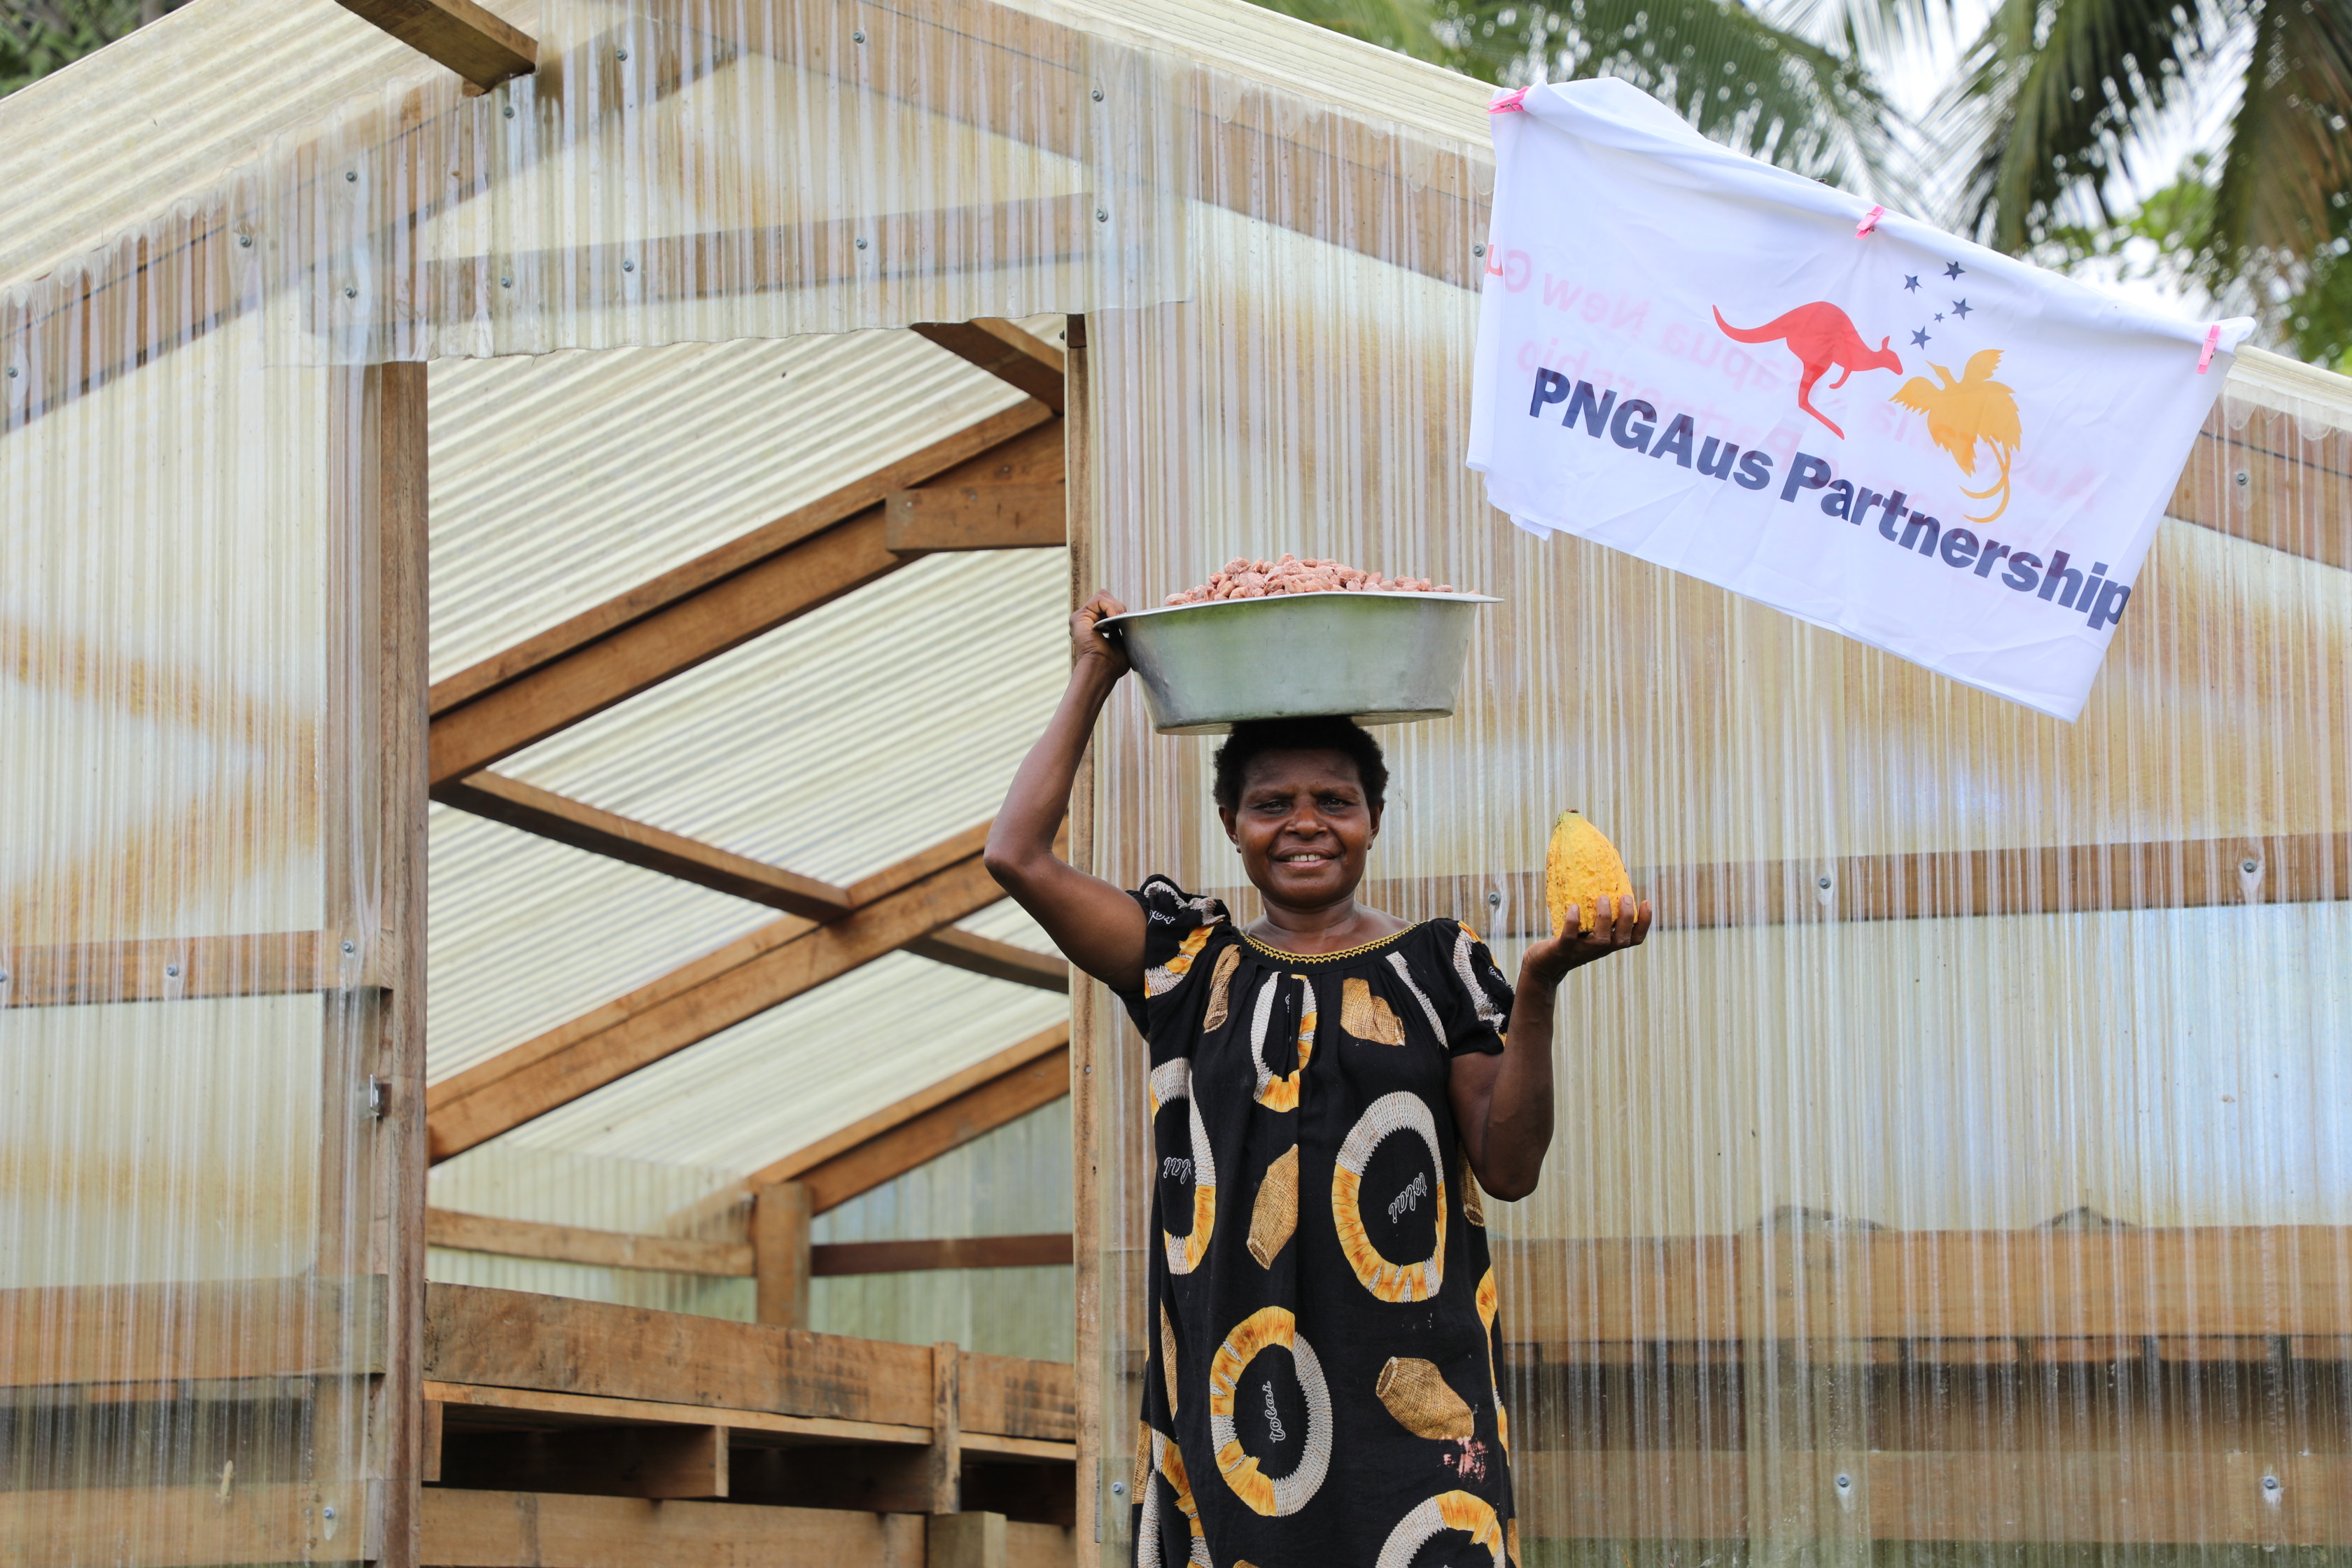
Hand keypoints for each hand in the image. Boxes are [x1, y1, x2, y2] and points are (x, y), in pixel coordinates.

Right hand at [1071, 590, 1130, 677]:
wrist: (1103, 668)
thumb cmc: (1114, 662)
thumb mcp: (1123, 640)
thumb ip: (1123, 627)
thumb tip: (1130, 617)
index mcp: (1096, 625)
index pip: (1111, 605)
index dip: (1121, 610)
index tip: (1126, 623)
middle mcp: (1087, 620)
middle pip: (1106, 598)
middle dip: (1118, 606)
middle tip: (1123, 619)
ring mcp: (1081, 618)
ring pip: (1103, 596)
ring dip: (1115, 606)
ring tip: (1118, 619)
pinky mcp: (1078, 617)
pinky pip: (1098, 599)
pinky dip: (1109, 606)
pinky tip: (1113, 617)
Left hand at [1519, 894, 1652, 988]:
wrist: (1544, 965)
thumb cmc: (1569, 940)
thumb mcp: (1587, 929)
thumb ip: (1597, 913)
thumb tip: (1602, 879)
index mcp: (1608, 943)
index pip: (1635, 938)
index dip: (1644, 922)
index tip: (1646, 902)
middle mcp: (1599, 950)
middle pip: (1622, 939)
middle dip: (1626, 918)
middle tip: (1625, 897)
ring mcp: (1581, 951)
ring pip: (1601, 940)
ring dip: (1604, 917)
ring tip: (1602, 897)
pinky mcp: (1562, 950)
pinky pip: (1569, 936)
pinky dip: (1573, 922)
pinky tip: (1574, 907)